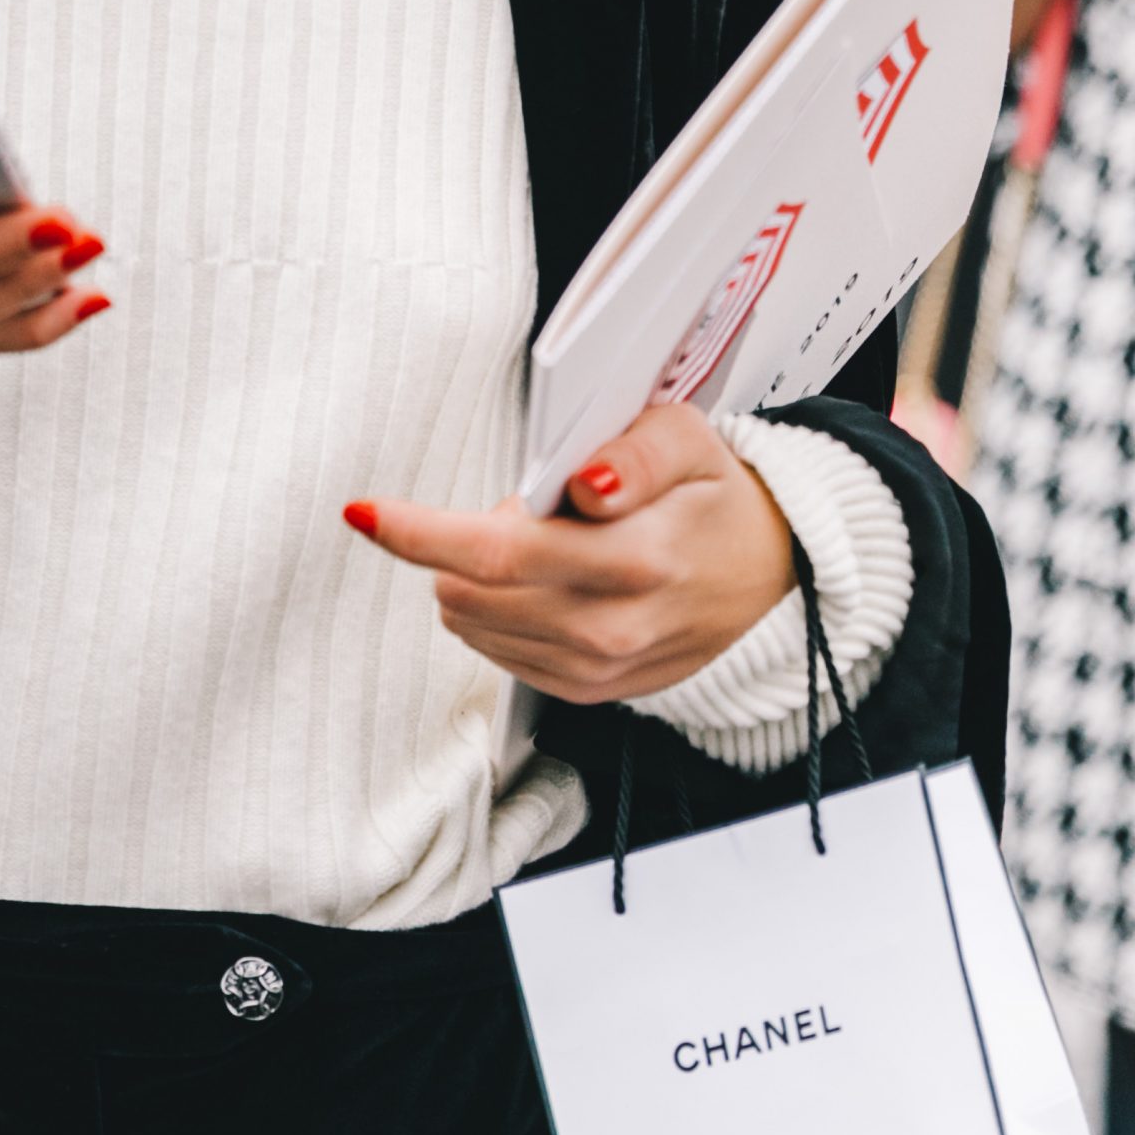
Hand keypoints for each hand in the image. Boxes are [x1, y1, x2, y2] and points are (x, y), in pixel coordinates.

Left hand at [343, 404, 793, 699]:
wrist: (768, 587)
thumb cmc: (717, 505)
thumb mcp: (692, 443)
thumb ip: (634, 451)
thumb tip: (582, 477)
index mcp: (637, 560)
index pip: (500, 553)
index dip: (420, 532)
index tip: (365, 512)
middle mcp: (610, 627)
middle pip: (469, 590)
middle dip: (459, 537)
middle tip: (531, 507)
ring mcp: (593, 668)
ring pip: (470, 619)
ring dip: (476, 573)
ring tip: (550, 544)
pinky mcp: (582, 690)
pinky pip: (493, 648)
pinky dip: (496, 607)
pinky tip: (548, 581)